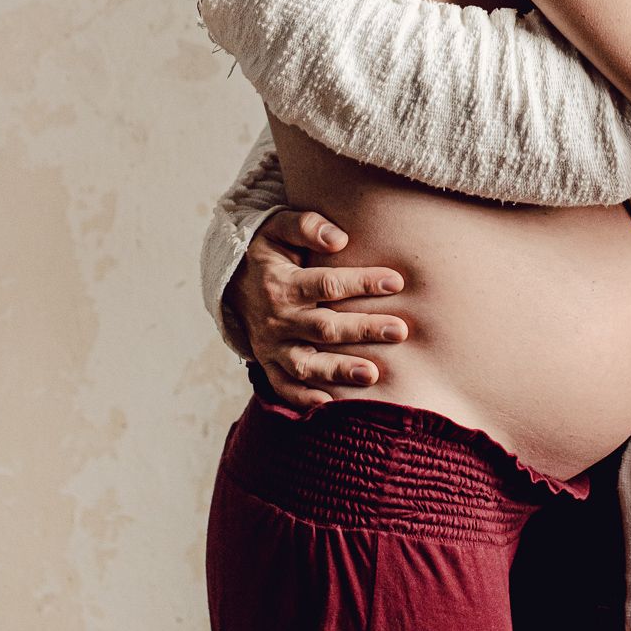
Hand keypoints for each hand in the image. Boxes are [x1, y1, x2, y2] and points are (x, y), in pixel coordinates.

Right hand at [223, 209, 408, 408]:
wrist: (230, 282)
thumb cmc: (267, 252)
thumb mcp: (277, 228)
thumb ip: (306, 226)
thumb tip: (339, 239)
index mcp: (283, 284)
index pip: (327, 285)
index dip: (362, 283)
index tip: (396, 281)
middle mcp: (277, 319)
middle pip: (324, 328)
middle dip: (363, 330)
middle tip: (399, 331)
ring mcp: (271, 346)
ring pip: (307, 364)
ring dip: (339, 371)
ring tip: (373, 374)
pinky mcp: (268, 364)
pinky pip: (284, 387)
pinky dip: (304, 398)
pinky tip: (332, 405)